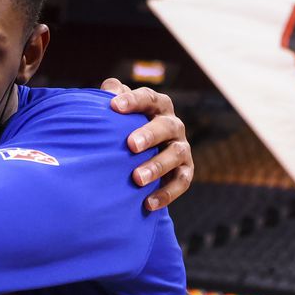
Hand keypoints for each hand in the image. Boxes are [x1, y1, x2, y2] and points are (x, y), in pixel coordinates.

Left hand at [102, 79, 193, 211]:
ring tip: (137, 178)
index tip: (115, 106)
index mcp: (157, 107)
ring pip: (176, 154)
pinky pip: (181, 182)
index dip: (134, 101)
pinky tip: (148, 203)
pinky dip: (166, 194)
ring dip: (157, 166)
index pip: (149, 99)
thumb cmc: (124, 130)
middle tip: (131, 145)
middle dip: (149, 134)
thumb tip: (108, 91)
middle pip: (166, 126)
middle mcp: (173, 125)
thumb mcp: (119, 113)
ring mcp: (181, 148)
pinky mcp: (186, 171)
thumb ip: (113, 99)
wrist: (140, 158)